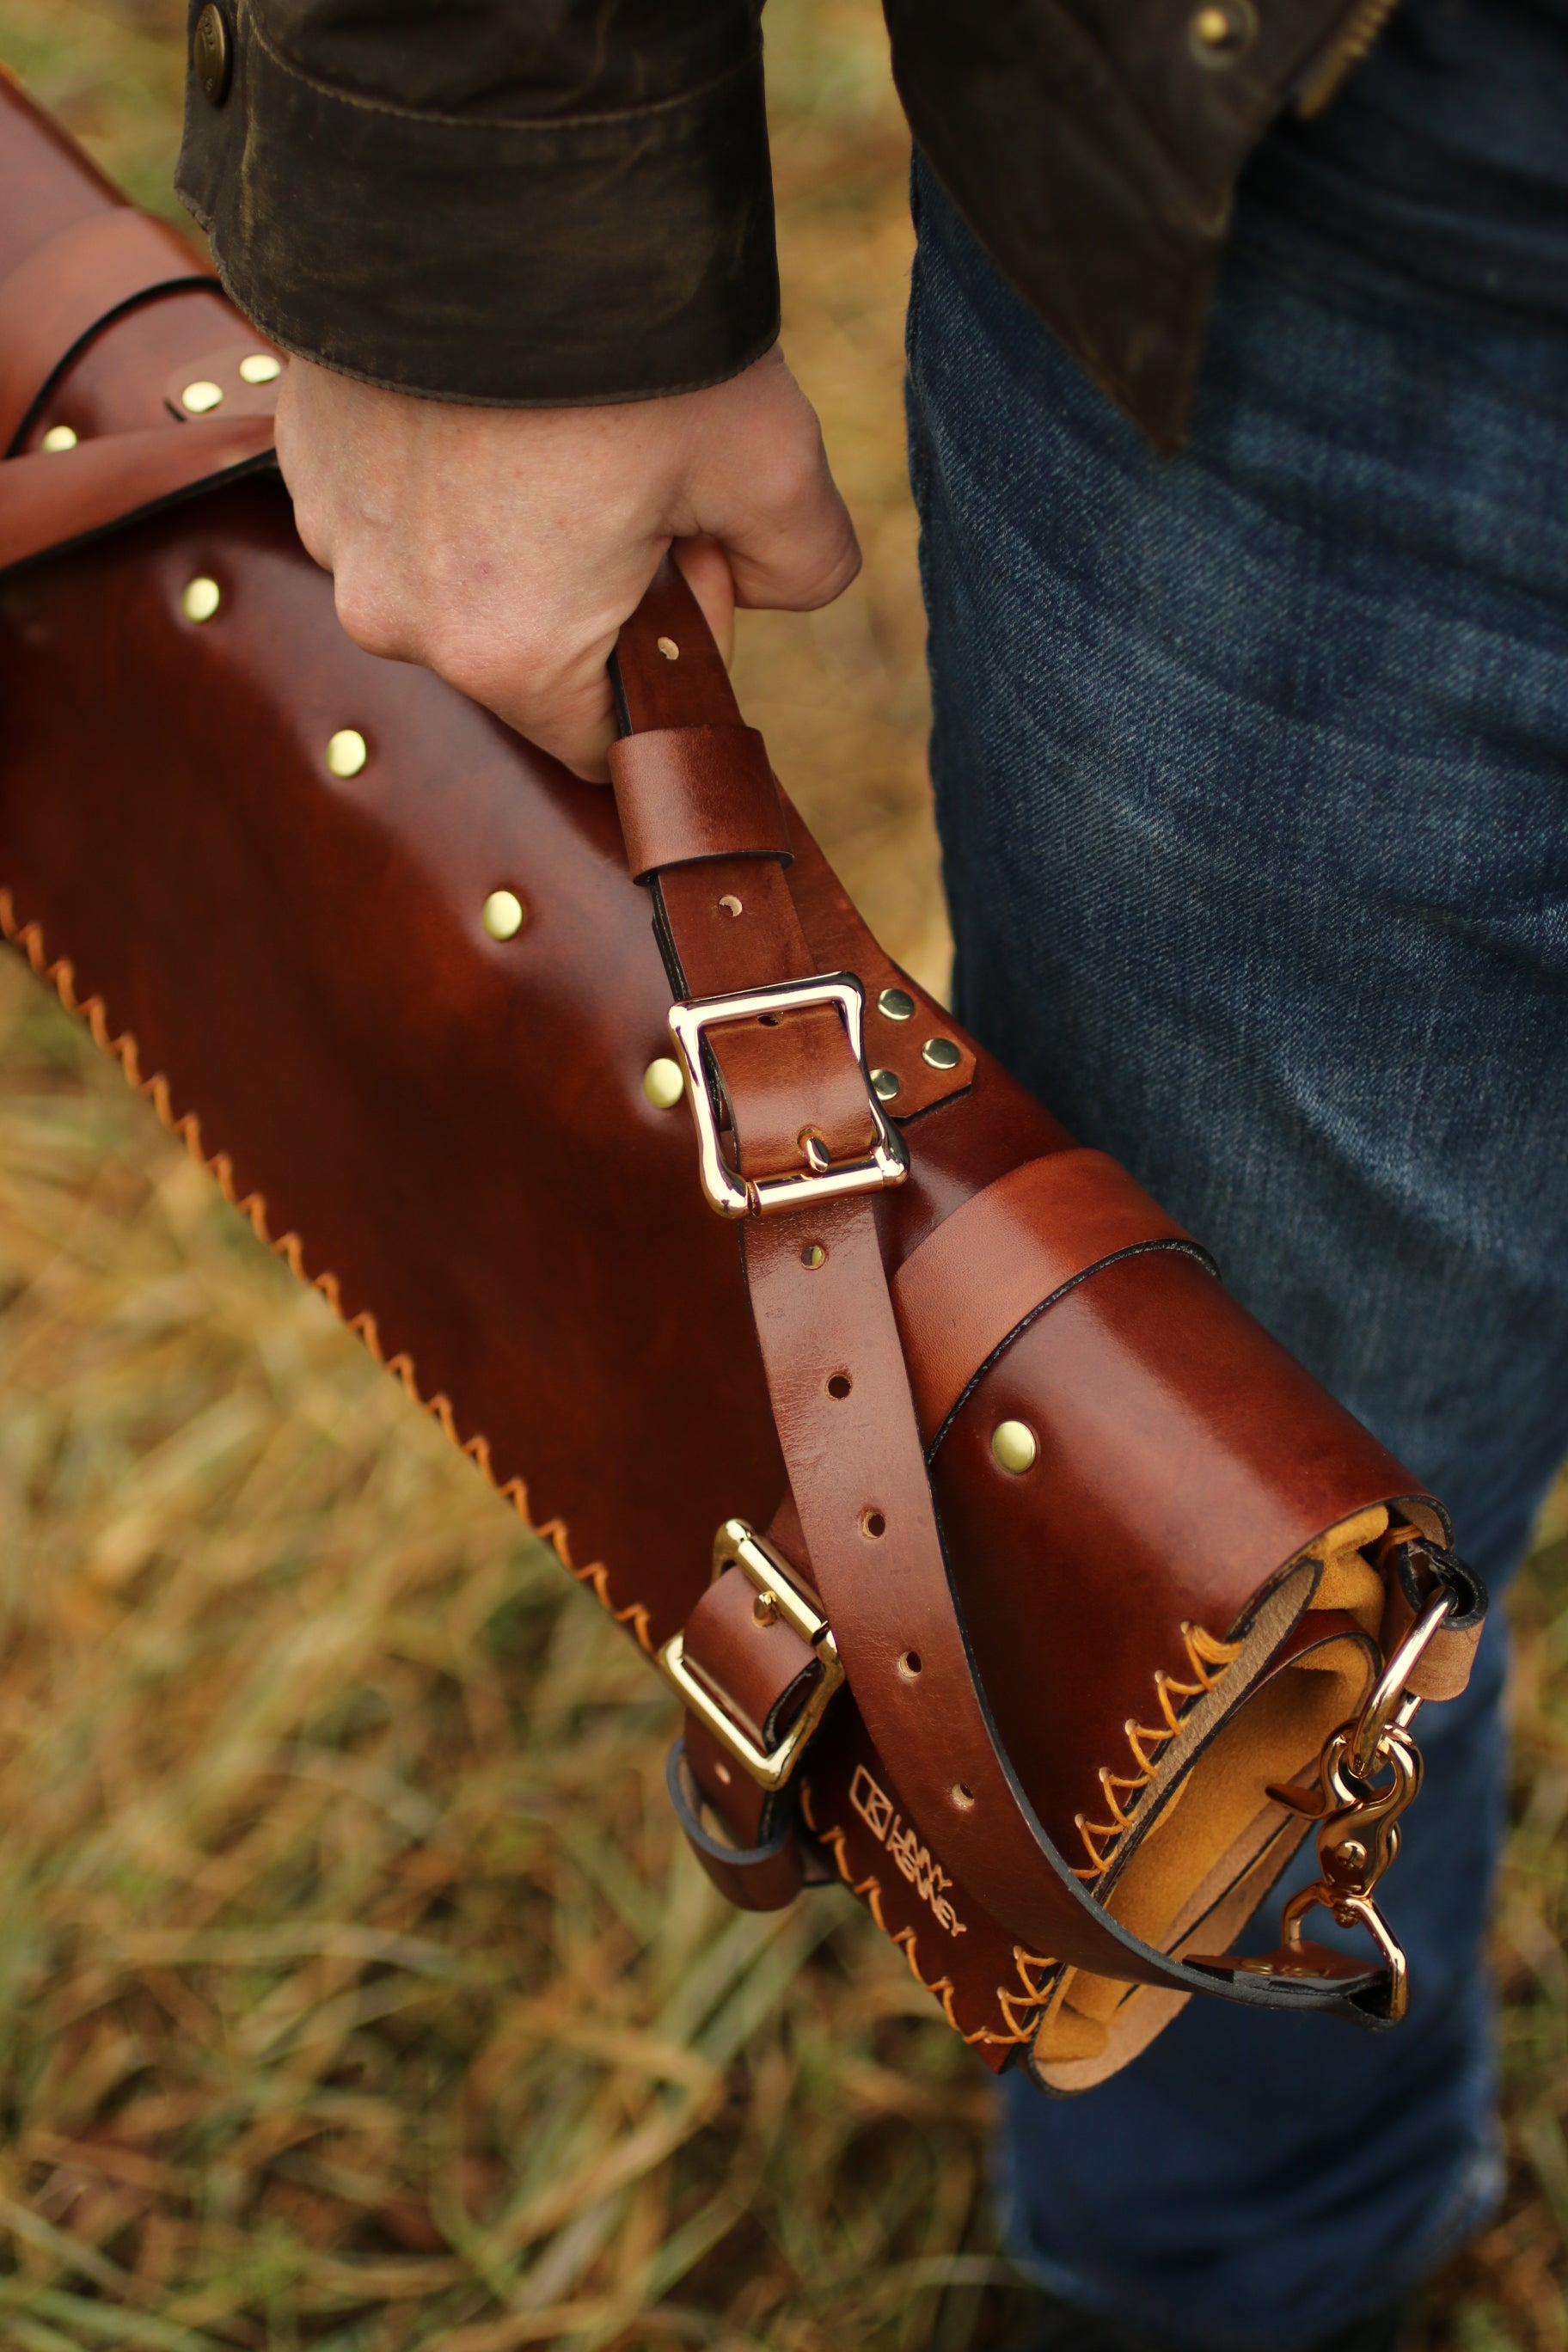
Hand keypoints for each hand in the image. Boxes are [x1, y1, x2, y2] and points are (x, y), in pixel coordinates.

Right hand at [273, 345, 860, 779]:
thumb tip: (785, 590)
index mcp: (512, 658)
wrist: (480, 173)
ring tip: (560, 416)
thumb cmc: (634, 338)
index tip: (690, 561)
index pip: (599, 741)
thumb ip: (805, 565)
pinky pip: (397, 500)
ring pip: (458, 575)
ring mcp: (338, 537)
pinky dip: (449, 466)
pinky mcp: (303, 454)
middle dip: (594, 585)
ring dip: (519, 524)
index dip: (665, 667)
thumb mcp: (771, 462)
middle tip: (639, 466)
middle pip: (527, 653)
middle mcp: (402, 622)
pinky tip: (493, 386)